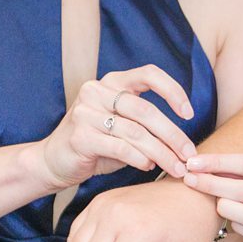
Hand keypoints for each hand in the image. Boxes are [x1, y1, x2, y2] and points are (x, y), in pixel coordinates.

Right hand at [33, 65, 197, 190]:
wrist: (52, 161)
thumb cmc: (97, 144)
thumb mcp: (123, 127)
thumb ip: (147, 125)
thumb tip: (184, 143)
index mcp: (111, 82)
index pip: (149, 74)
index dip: (173, 90)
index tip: (189, 114)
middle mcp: (97, 92)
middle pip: (146, 111)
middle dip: (173, 135)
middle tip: (190, 156)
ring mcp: (85, 113)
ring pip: (136, 132)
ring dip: (162, 153)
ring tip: (176, 168)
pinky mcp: (80, 137)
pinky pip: (120, 147)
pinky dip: (139, 159)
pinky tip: (149, 167)